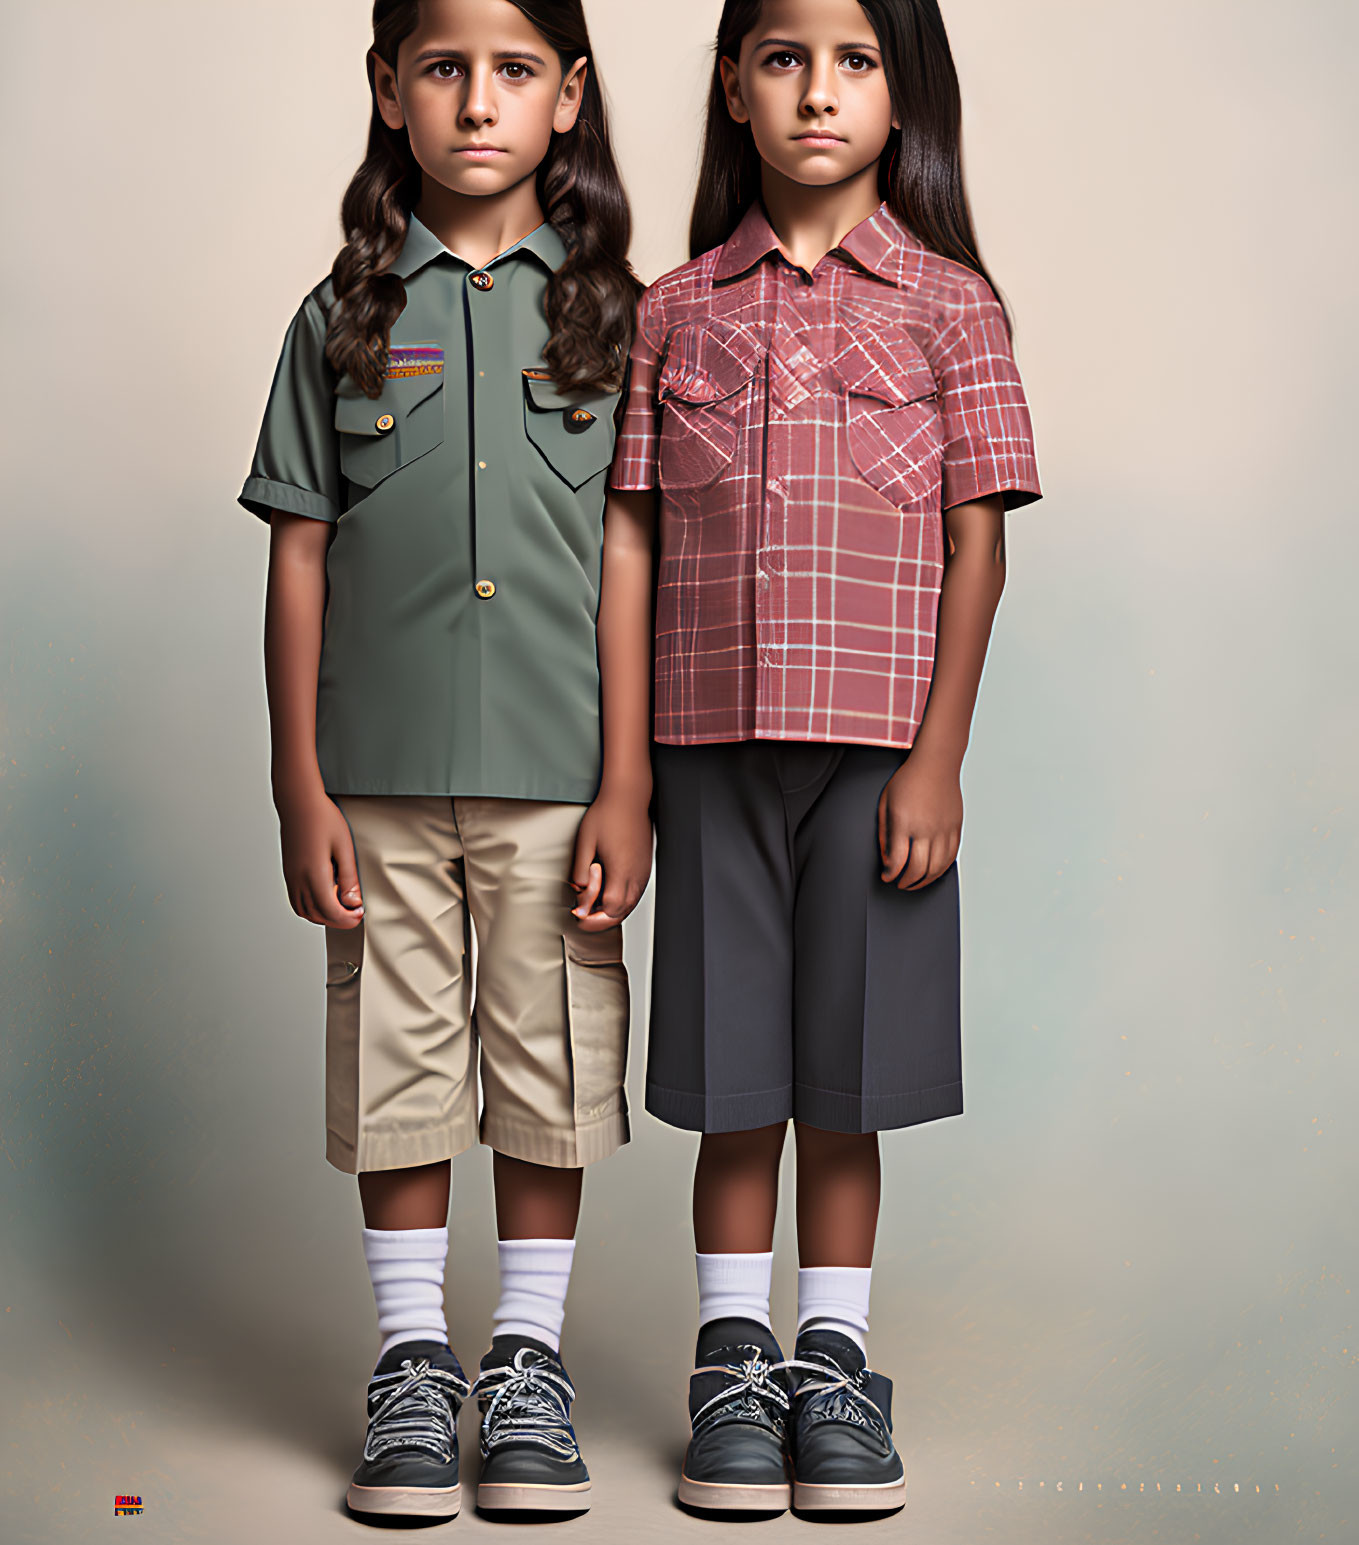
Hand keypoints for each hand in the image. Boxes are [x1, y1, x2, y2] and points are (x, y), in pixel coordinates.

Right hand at [277, 789, 363, 927]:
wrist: (298, 803)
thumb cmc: (322, 819)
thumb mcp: (344, 848)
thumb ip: (349, 878)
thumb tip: (353, 902)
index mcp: (314, 875)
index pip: (330, 911)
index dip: (347, 918)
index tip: (360, 913)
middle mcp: (299, 880)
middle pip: (317, 915)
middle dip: (338, 920)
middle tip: (354, 913)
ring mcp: (291, 877)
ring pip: (304, 911)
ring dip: (323, 916)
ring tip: (341, 907)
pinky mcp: (289, 873)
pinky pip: (297, 901)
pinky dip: (311, 908)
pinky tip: (324, 898)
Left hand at [569, 784, 652, 931]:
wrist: (628, 798)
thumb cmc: (607, 815)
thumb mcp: (585, 843)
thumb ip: (580, 871)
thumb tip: (578, 893)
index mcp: (622, 870)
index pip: (611, 909)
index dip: (593, 917)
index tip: (578, 915)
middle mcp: (636, 875)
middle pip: (622, 912)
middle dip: (602, 921)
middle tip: (584, 918)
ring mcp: (643, 872)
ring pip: (630, 905)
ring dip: (612, 912)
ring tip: (593, 909)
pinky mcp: (644, 868)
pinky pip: (635, 894)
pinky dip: (621, 902)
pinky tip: (608, 896)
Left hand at [877, 751, 962, 890]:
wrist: (936, 762)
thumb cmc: (908, 779)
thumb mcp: (885, 803)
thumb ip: (883, 833)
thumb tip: (887, 858)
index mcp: (904, 822)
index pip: (898, 861)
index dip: (890, 875)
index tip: (886, 876)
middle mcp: (926, 828)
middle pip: (918, 869)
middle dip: (906, 882)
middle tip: (899, 883)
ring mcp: (944, 829)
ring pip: (937, 867)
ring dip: (925, 881)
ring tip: (915, 882)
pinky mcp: (956, 828)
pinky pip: (951, 857)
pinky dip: (941, 869)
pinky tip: (932, 871)